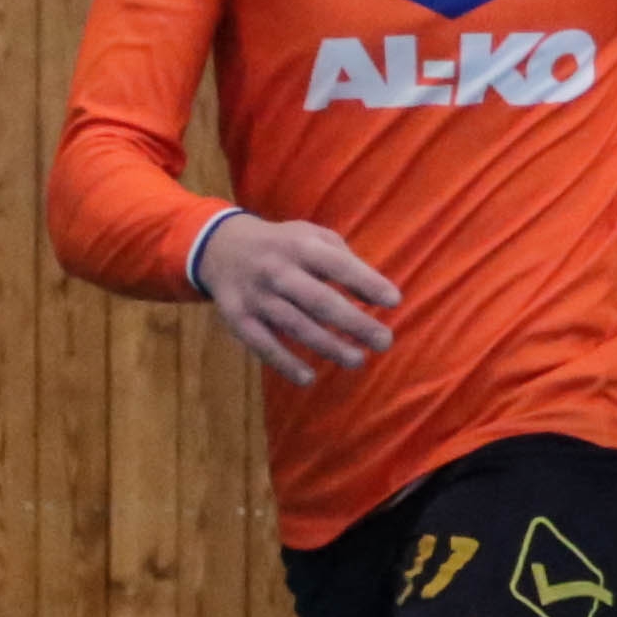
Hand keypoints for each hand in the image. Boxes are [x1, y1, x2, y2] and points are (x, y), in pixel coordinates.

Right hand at [192, 213, 397, 385]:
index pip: (338, 265)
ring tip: (357, 360)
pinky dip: (284, 363)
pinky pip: (262, 344)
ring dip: (328, 346)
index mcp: (300, 245)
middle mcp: (277, 269)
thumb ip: (345, 261)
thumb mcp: (313, 238)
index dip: (367, 282)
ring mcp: (256, 295)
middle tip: (384, 341)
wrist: (222, 247)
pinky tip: (308, 378)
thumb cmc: (284, 246)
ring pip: (294, 325)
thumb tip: (377, 294)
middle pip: (319, 300)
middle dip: (354, 323)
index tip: (394, 301)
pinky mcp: (238, 318)